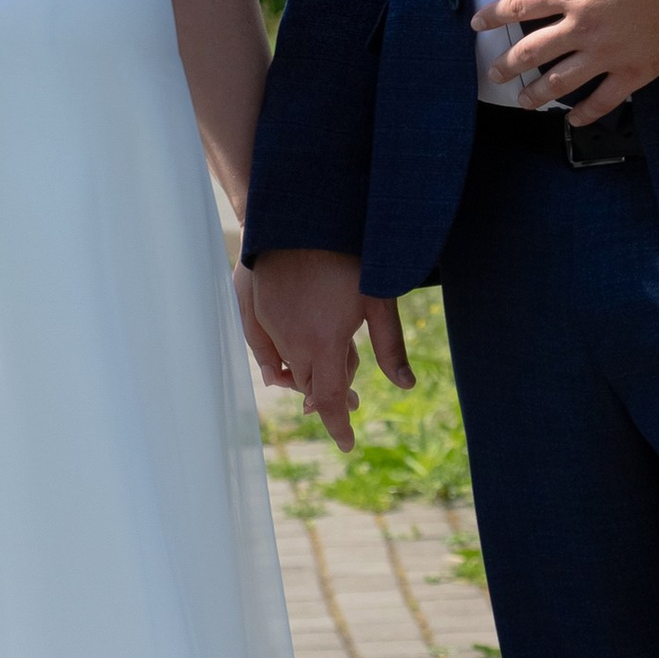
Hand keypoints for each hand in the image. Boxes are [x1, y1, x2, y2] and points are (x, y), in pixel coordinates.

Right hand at [239, 247, 413, 455]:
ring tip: (332, 359)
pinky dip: (280, 357)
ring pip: (285, 367)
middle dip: (327, 393)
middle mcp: (288, 342)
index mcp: (321, 346)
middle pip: (307, 385)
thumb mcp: (379, 298)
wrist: (301, 212)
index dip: (338, 426)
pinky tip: (294, 351)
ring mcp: (267, 324)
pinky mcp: (253, 307)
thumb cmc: (347, 253)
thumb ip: (390, 346)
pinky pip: (265, 347)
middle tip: (352, 393)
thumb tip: (405, 386)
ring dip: (306, 372)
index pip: (327, 401)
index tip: (347, 444)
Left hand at [476, 0, 658, 121]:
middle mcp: (580, 27)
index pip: (520, 6)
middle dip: (509, 64)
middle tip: (495, 74)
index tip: (479, 23)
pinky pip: (603, 100)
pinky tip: (573, 121)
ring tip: (523, 102)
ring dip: (537, 94)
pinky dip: (586, 114)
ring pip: (560, 82)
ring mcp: (605, 54)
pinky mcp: (633, 72)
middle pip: (532, 51)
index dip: (494, 15)